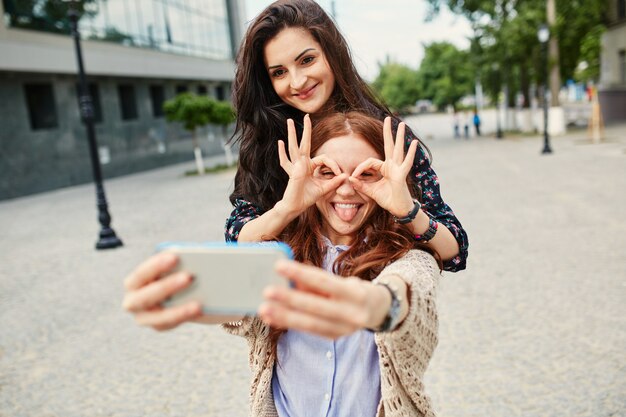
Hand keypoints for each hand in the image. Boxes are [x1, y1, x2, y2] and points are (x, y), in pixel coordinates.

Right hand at [122, 252, 202, 330]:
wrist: (179, 293)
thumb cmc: (173, 272)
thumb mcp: (173, 266)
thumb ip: (178, 263)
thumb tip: (194, 261)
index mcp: (134, 281)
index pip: (141, 273)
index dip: (156, 265)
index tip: (175, 257)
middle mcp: (133, 301)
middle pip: (147, 296)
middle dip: (168, 286)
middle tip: (189, 277)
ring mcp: (144, 317)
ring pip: (159, 316)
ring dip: (178, 310)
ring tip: (197, 304)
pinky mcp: (158, 326)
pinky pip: (170, 324)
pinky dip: (184, 317)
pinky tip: (198, 311)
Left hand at [258, 260, 391, 338]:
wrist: (380, 310)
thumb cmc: (355, 290)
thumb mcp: (342, 281)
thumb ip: (317, 281)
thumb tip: (291, 279)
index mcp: (356, 294)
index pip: (325, 282)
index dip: (301, 273)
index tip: (279, 265)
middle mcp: (352, 314)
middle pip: (316, 306)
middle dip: (289, 299)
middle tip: (267, 291)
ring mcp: (344, 329)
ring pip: (310, 323)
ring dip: (284, 316)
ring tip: (264, 309)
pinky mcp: (335, 337)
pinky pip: (310, 330)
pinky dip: (290, 323)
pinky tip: (273, 317)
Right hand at [277, 114, 347, 215]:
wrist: (296, 206)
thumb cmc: (307, 198)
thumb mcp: (324, 189)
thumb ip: (334, 182)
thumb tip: (345, 176)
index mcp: (310, 166)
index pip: (324, 158)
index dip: (333, 165)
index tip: (340, 173)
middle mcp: (303, 163)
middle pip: (305, 143)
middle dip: (306, 129)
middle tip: (306, 116)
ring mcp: (296, 166)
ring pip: (294, 147)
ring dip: (292, 133)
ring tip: (289, 121)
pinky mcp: (294, 172)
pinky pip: (286, 161)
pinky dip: (282, 152)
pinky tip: (280, 142)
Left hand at [349, 117, 417, 217]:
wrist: (399, 210)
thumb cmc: (388, 200)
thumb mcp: (371, 192)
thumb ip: (361, 185)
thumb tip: (350, 178)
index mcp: (385, 169)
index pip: (370, 162)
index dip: (360, 168)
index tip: (354, 176)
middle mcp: (392, 166)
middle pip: (389, 146)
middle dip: (387, 132)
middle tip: (387, 118)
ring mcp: (398, 169)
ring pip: (398, 150)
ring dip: (399, 136)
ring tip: (401, 124)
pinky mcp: (402, 175)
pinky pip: (407, 162)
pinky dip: (411, 153)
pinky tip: (414, 142)